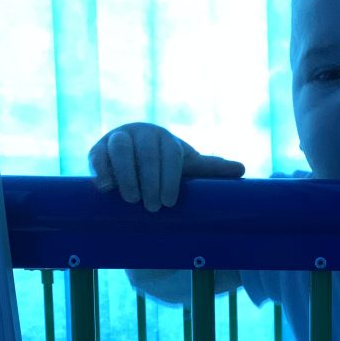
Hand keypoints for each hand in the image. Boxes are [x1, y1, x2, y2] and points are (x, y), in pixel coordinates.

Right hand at [88, 122, 244, 212]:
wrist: (135, 163)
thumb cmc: (167, 167)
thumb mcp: (189, 167)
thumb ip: (211, 168)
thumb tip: (242, 169)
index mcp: (165, 138)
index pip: (169, 154)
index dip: (169, 177)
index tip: (168, 202)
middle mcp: (141, 133)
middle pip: (145, 152)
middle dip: (149, 180)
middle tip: (152, 207)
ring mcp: (117, 139)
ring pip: (119, 150)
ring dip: (125, 175)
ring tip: (131, 199)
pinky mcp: (97, 150)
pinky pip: (97, 156)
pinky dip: (101, 171)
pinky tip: (107, 189)